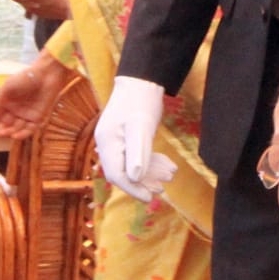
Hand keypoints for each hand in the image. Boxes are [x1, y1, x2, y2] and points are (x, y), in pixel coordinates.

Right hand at [0, 52, 72, 137]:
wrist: (45, 75)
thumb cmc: (24, 79)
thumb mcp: (7, 88)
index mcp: (5, 103)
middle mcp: (14, 111)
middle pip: (4, 125)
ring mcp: (25, 115)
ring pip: (15, 128)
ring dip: (9, 132)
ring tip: (3, 134)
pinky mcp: (37, 118)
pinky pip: (29, 129)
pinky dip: (22, 134)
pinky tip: (15, 136)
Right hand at [94, 75, 175, 201]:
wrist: (142, 81)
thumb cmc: (140, 100)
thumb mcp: (141, 126)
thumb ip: (138, 152)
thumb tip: (134, 177)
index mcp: (108, 143)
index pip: (117, 175)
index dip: (133, 189)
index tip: (149, 198)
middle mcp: (108, 145)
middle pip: (124, 173)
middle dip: (144, 182)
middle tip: (163, 187)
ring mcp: (117, 142)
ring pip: (132, 167)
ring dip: (150, 173)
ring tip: (170, 174)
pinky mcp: (127, 139)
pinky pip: (137, 158)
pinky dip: (151, 163)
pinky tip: (167, 164)